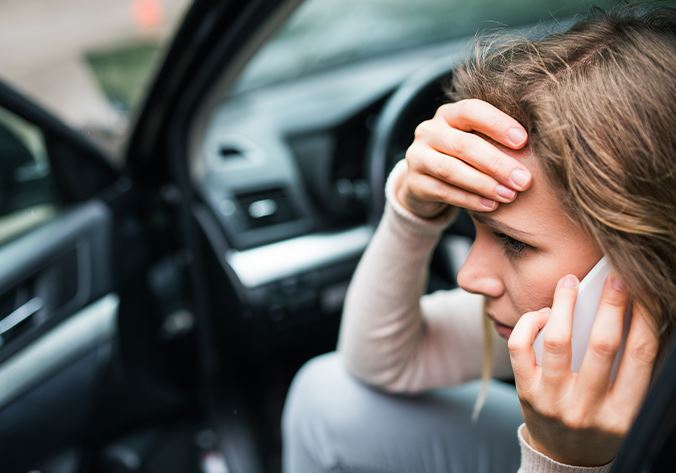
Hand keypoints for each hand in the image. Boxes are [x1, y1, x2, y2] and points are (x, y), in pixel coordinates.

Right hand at [397, 99, 531, 218]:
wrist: (425, 182)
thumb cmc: (463, 159)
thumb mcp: (476, 142)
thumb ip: (495, 140)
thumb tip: (537, 147)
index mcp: (448, 114)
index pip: (472, 110)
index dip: (497, 124)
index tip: (524, 141)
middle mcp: (429, 131)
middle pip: (463, 145)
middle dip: (497, 163)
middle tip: (524, 180)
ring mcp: (417, 157)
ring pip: (451, 170)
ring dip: (484, 184)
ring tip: (509, 195)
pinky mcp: (414, 183)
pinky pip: (443, 191)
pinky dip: (469, 199)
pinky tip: (491, 206)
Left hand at [508, 273, 658, 465]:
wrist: (564, 458)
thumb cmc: (599, 422)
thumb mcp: (623, 405)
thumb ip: (628, 368)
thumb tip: (629, 314)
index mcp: (623, 412)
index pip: (641, 356)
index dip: (646, 318)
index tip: (644, 291)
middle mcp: (588, 408)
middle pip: (603, 346)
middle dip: (611, 305)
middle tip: (613, 277)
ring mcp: (553, 401)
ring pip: (557, 342)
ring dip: (564, 305)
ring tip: (569, 282)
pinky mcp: (526, 392)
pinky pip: (520, 348)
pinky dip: (530, 323)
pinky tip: (542, 314)